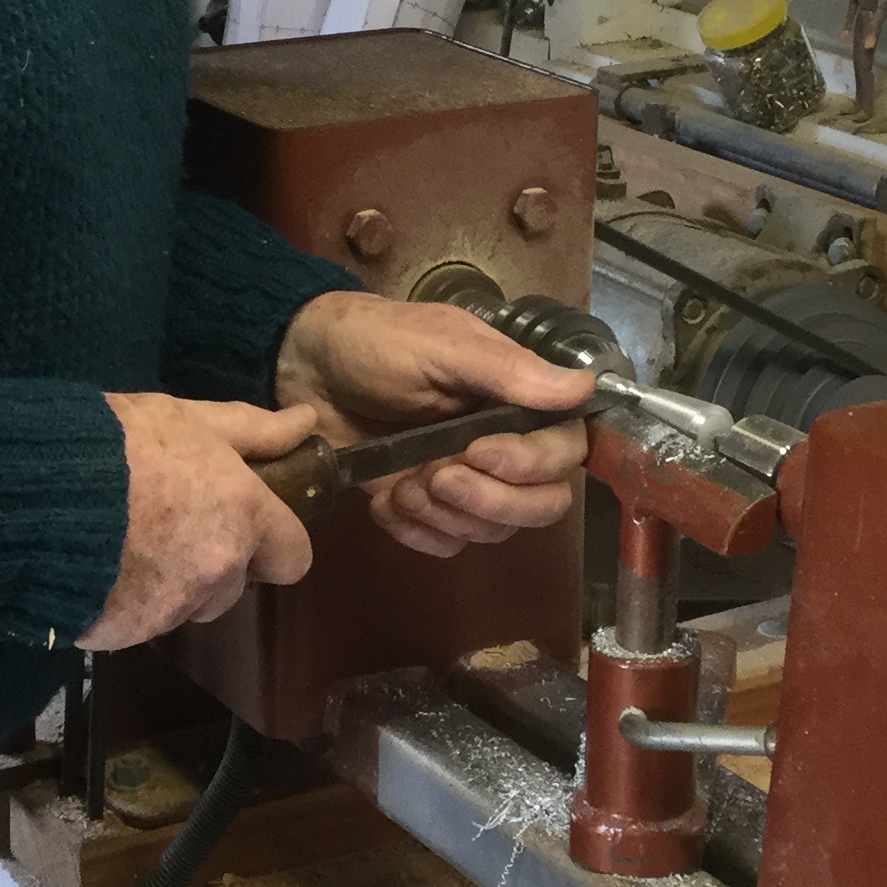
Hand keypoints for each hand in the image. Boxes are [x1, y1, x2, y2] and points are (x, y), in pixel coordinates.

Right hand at [80, 395, 319, 651]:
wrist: (33, 492)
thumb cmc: (115, 442)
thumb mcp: (186, 417)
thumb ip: (253, 429)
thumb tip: (306, 421)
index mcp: (243, 514)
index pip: (294, 557)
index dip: (271, 544)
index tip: (243, 528)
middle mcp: (218, 568)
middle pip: (234, 587)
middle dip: (210, 567)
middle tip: (165, 527)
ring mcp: (173, 606)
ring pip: (187, 608)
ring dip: (167, 589)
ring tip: (122, 548)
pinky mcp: (128, 634)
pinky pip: (140, 625)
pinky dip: (124, 606)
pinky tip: (95, 569)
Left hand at [272, 294, 593, 558]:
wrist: (303, 366)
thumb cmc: (375, 342)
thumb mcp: (440, 346)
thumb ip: (506, 371)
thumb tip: (582, 387)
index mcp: (517, 400)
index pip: (565, 452)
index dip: (532, 465)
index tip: (479, 452)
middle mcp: (503, 445)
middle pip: (542, 504)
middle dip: (491, 502)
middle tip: (437, 479)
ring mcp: (465, 480)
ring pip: (493, 531)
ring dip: (446, 516)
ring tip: (401, 483)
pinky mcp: (425, 505)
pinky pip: (446, 544)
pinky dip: (417, 532)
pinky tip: (386, 500)